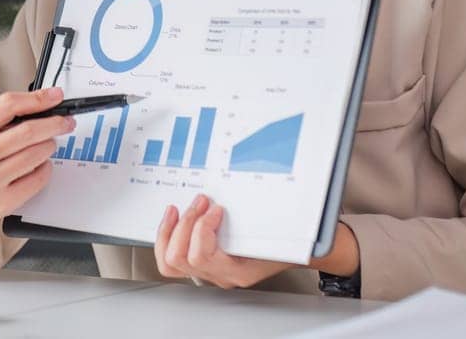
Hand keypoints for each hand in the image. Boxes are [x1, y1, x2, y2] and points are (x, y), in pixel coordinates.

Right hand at [0, 86, 73, 254]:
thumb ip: (1, 116)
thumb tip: (42, 104)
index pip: (8, 105)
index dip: (37, 98)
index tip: (54, 96)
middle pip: (27, 132)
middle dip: (54, 124)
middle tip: (65, 121)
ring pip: (36, 155)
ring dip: (49, 145)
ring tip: (47, 143)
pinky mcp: (1, 202)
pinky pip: (37, 179)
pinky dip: (45, 167)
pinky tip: (39, 164)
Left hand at [154, 196, 359, 288]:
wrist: (298, 252)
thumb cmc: (290, 240)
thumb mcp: (280, 227)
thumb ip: (263, 214)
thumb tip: (255, 191)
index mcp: (237, 270)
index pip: (202, 254)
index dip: (202, 228)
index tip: (216, 208)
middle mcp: (221, 275)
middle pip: (181, 257)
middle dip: (186, 224)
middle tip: (201, 202)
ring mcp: (210, 271)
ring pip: (171, 261)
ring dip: (172, 231)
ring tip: (181, 209)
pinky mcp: (203, 262)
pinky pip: (172, 259)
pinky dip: (167, 236)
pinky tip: (173, 217)